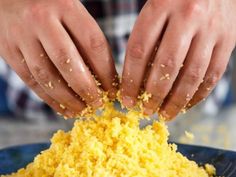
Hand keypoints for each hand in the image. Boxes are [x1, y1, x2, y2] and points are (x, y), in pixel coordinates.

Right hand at [0, 0, 117, 117]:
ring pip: (46, 75)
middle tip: (98, 104)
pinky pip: (30, 80)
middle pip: (67, 61)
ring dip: (67, 98)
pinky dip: (48, 99)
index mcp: (66, 6)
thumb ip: (86, 41)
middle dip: (85, 89)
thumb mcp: (73, 14)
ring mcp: (22, 35)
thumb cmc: (51, 8)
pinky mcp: (8, 49)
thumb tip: (104, 78)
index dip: (106, 71)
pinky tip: (62, 108)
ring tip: (82, 111)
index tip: (112, 90)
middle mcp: (42, 20)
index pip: (92, 44)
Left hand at [121, 0, 235, 119]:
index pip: (139, 51)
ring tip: (164, 115)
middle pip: (166, 66)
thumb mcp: (155, 9)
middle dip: (153, 94)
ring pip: (191, 75)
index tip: (126, 99)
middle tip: (145, 110)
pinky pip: (213, 74)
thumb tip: (137, 81)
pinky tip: (186, 105)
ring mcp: (211, 29)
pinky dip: (198, 95)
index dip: (130, 80)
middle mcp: (188, 16)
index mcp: (161, 5)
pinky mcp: (228, 39)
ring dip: (176, 101)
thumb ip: (146, 39)